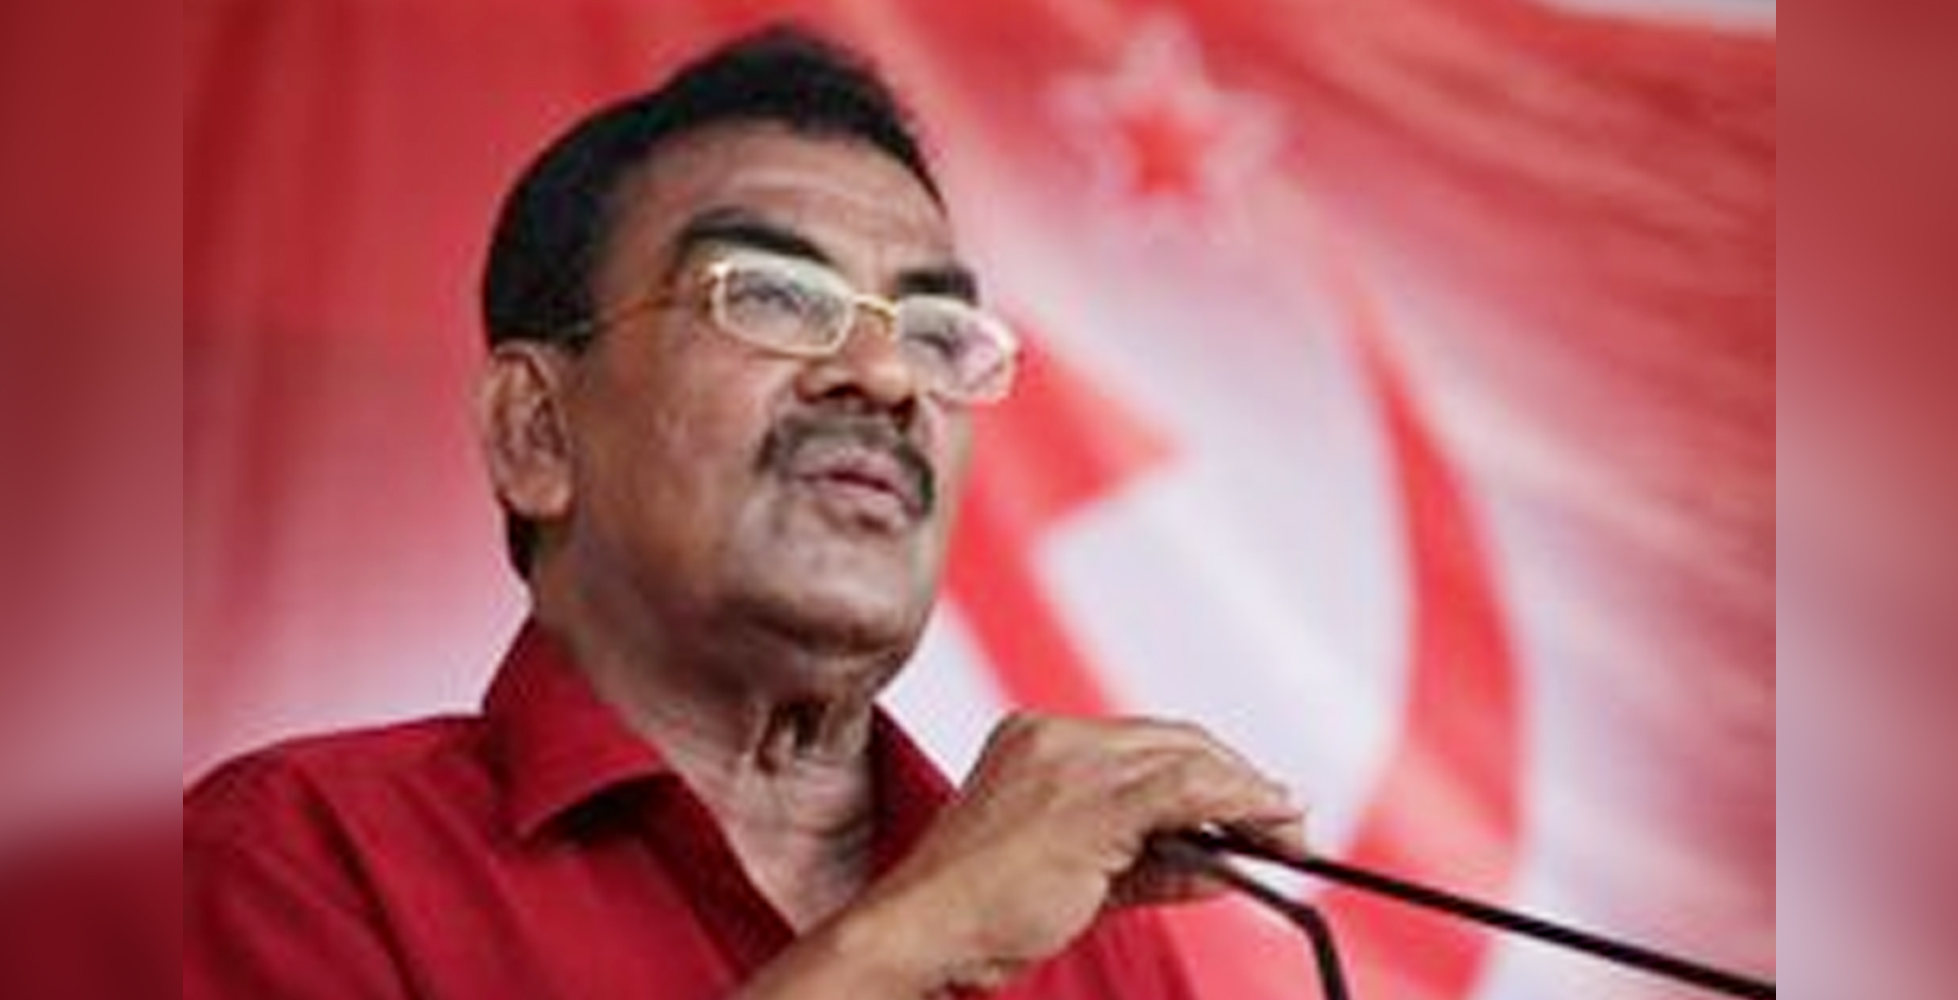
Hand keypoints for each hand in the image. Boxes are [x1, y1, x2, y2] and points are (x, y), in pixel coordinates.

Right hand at [848, 712, 1305, 993]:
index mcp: (1035, 740)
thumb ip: (1152, 864)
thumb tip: (1222, 865)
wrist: (923, 932)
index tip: (1252, 802)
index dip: (1207, 771)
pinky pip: (1187, 790)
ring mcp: (1071, 763)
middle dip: (1237, 779)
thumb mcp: (1077, 880)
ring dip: (1249, 795)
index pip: (1145, 743)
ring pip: (1188, 759)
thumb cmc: (979, 913)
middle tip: (1286, 821)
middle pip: (1174, 741)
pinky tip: (1269, 825)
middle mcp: (1054, 737)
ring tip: (1287, 831)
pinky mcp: (1091, 800)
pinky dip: (1239, 803)